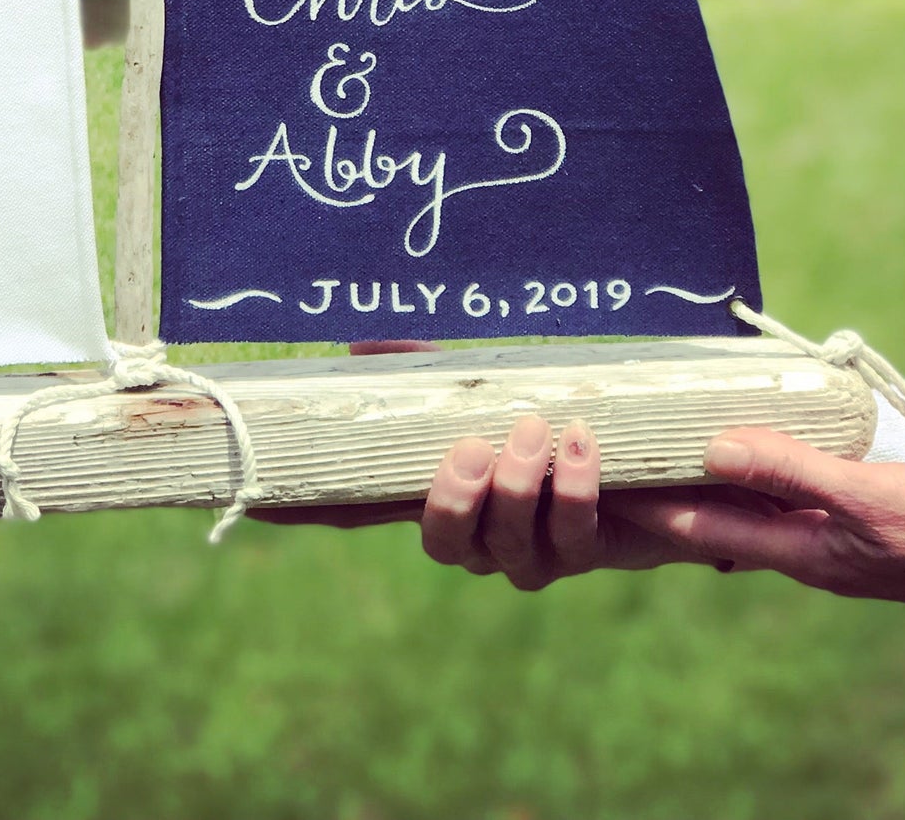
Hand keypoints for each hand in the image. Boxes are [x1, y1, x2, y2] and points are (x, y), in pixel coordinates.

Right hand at [255, 408, 713, 581]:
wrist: (642, 452)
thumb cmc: (541, 410)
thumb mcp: (482, 382)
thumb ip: (425, 367)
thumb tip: (355, 351)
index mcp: (437, 495)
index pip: (364, 512)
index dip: (313, 516)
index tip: (262, 506)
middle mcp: (474, 537)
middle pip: (441, 540)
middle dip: (456, 497)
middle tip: (475, 444)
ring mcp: (526, 553)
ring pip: (506, 545)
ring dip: (520, 486)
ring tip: (538, 428)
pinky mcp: (580, 553)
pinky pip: (571, 536)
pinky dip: (573, 488)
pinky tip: (579, 444)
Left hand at [611, 427, 904, 635]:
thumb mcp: (868, 495)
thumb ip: (791, 470)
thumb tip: (714, 446)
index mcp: (801, 554)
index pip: (701, 527)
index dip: (648, 507)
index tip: (597, 485)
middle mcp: (806, 550)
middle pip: (718, 520)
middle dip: (666, 493)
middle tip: (615, 458)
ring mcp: (833, 538)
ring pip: (752, 508)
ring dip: (711, 479)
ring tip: (664, 445)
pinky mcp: (858, 520)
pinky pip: (790, 496)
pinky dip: (761, 472)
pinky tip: (749, 447)